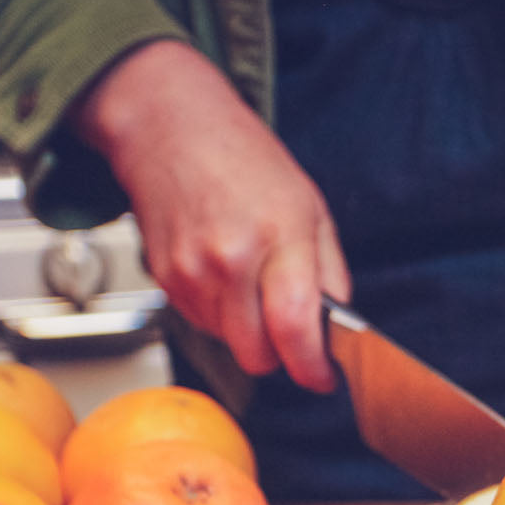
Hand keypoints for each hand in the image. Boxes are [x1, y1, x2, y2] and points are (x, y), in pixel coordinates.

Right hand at [71, 40, 348, 391]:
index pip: (295, 329)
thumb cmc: (244, 160)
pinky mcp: (165, 279)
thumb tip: (340, 328)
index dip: (313, 368)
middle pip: (258, 355)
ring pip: (229, 344)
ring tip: (253, 283)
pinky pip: (202, 324)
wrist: (170, 127)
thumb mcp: (311, 208)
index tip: (323, 377)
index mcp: (280, 236)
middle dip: (281, 355)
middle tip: (291, 330)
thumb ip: (330, 274)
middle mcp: (230, 258)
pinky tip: (224, 274)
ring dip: (248, 332)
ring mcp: (191, 271)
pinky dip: (220, 314)